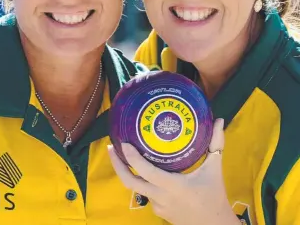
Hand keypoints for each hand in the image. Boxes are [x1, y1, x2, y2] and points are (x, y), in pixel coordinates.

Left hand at [109, 119, 239, 224]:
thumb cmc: (215, 197)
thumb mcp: (215, 169)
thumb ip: (216, 143)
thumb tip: (219, 120)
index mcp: (172, 185)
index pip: (145, 171)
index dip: (131, 157)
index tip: (123, 142)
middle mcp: (160, 197)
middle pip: (129, 182)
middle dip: (117, 165)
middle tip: (111, 148)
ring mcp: (157, 206)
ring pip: (137, 189)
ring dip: (129, 173)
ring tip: (125, 155)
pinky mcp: (158, 212)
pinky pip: (146, 195)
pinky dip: (143, 182)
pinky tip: (144, 171)